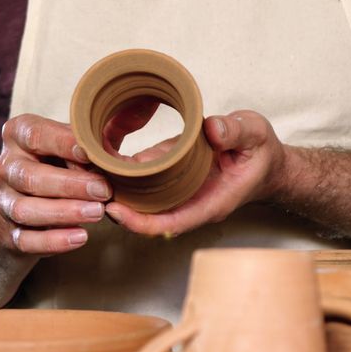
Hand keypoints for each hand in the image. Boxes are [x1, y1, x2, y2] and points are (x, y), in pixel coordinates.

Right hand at [0, 113, 112, 255]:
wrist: (31, 201)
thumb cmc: (61, 162)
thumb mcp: (75, 143)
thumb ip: (101, 131)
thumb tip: (143, 107)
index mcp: (19, 135)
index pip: (36, 135)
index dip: (63, 143)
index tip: (91, 153)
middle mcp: (7, 167)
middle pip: (30, 177)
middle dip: (69, 185)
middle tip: (104, 190)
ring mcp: (4, 201)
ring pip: (25, 210)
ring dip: (63, 212)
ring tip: (97, 213)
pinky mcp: (10, 233)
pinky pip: (26, 240)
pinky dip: (53, 241)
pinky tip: (81, 237)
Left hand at [105, 110, 286, 236]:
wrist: (266, 162)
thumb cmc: (261, 152)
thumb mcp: (255, 134)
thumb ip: (235, 132)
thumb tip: (212, 128)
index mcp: (211, 202)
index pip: (171, 223)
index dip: (140, 222)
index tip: (115, 210)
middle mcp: (190, 204)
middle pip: (147, 218)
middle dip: (116, 208)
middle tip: (87, 188)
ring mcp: (180, 195)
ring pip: (141, 203)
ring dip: (115, 191)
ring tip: (85, 173)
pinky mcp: (173, 182)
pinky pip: (145, 185)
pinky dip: (123, 176)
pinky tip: (100, 162)